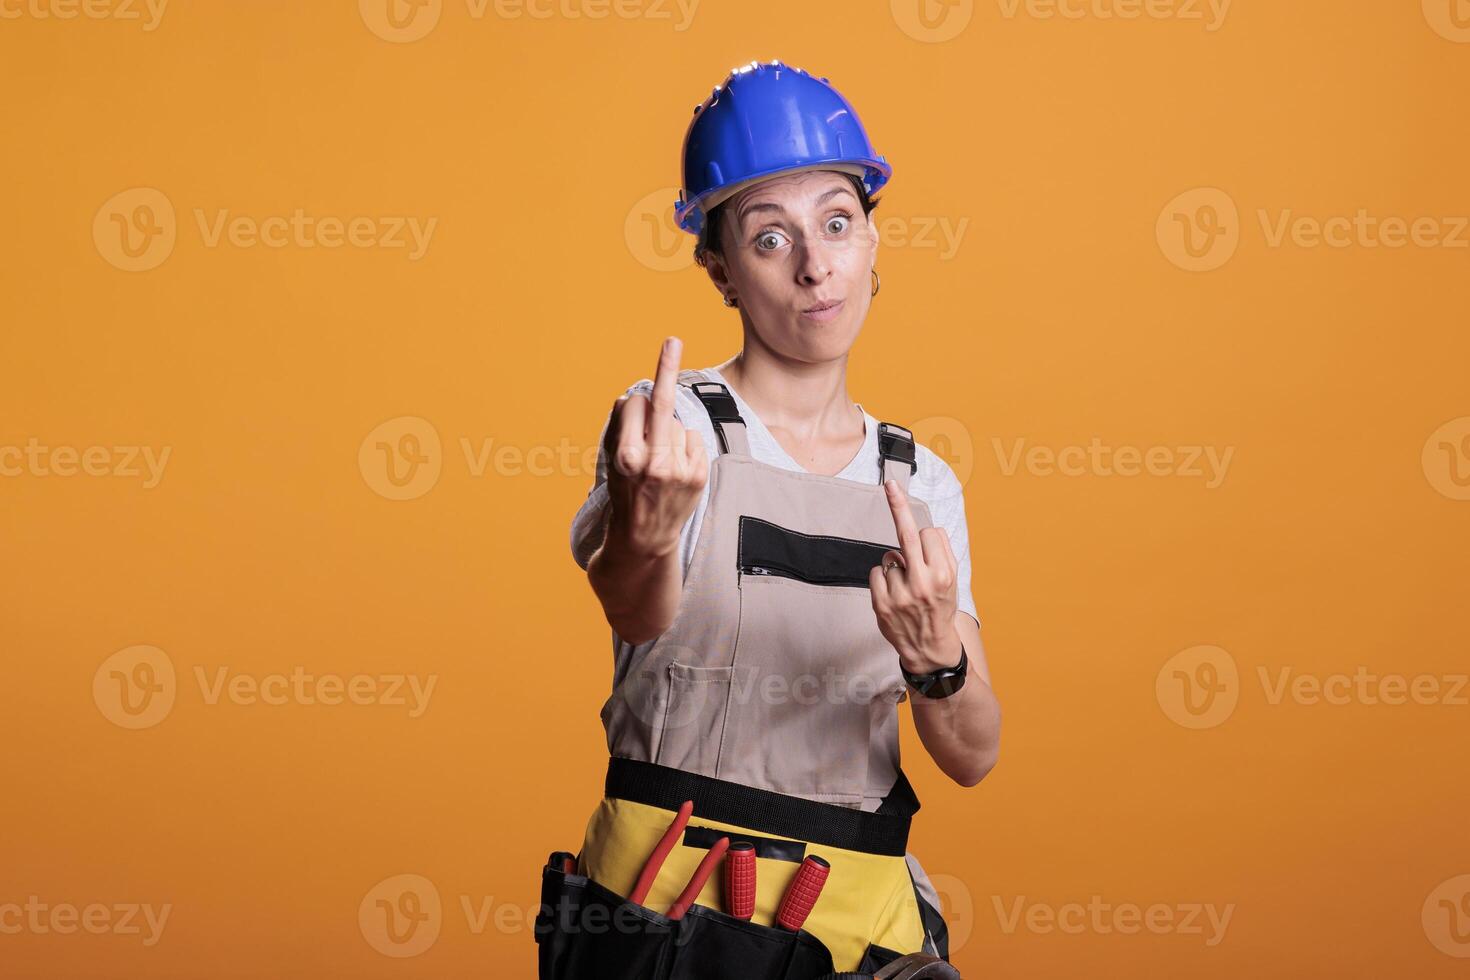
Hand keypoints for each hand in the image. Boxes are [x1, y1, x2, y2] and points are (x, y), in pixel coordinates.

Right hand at [602, 336, 708, 559]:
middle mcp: (654, 462)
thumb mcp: (610, 461)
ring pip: (678, 425)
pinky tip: (676, 470)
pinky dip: (686, 448)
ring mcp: (679, 470)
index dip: (634, 405)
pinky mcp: (699, 477)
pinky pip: (694, 440)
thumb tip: (636, 397)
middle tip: (672, 340)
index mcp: (627, 456)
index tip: (651, 368)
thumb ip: (621, 428)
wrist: (644, 538)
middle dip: (666, 369)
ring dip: (669, 435)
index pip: (635, 405)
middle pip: (662, 405)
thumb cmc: (624, 492)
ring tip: (659, 466)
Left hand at [869, 478, 963, 673]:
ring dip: (896, 564)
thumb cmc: (941, 609)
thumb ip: (944, 554)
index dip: (927, 538)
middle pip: (906, 534)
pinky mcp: (881, 604)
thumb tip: (929, 528)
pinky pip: (876, 573)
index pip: (928, 534)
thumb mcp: (954, 582)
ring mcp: (900, 594)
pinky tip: (894, 594)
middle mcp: (922, 583)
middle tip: (890, 485)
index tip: (916, 518)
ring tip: (907, 586)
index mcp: (943, 575)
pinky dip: (882, 578)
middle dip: (898, 506)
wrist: (929, 649)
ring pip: (889, 556)